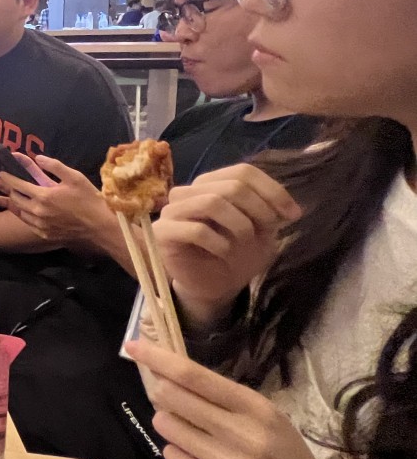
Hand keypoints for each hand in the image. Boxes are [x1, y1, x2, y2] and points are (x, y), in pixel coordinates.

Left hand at [0, 153, 113, 246]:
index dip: (8, 177)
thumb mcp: (74, 177)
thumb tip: (38, 158)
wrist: (100, 226)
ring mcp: (40, 225)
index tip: (1, 172)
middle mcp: (38, 212)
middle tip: (11, 184)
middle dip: (11, 189)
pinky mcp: (44, 235)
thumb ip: (54, 166)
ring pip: (20, 212)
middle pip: (16, 199)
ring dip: (18, 203)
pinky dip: (26, 215)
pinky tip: (30, 211)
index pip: (18, 185)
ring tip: (19, 196)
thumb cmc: (88, 199)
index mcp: (43, 196)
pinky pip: (29, 223)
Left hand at [129, 340, 355, 458]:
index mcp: (257, 409)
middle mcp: (241, 434)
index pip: (193, 376)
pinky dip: (179, 454)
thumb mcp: (271, 421)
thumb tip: (173, 377)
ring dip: (170, 425)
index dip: (158, 358)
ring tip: (194, 436)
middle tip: (171, 400)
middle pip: (171, 398)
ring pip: (167, 428)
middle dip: (162, 394)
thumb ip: (226, 401)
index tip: (132, 346)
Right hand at [152, 164, 300, 326]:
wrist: (212, 286)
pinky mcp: (164, 233)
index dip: (272, 190)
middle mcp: (189, 191)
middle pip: (231, 186)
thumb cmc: (235, 255)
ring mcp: (173, 211)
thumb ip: (270, 212)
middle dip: (259, 209)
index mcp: (211, 184)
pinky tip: (224, 252)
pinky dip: (219, 243)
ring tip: (246, 241)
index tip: (293, 215)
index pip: (243, 172)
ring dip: (239, 224)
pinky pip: (196, 230)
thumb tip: (288, 207)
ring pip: (211, 202)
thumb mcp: (261, 231)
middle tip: (269, 231)